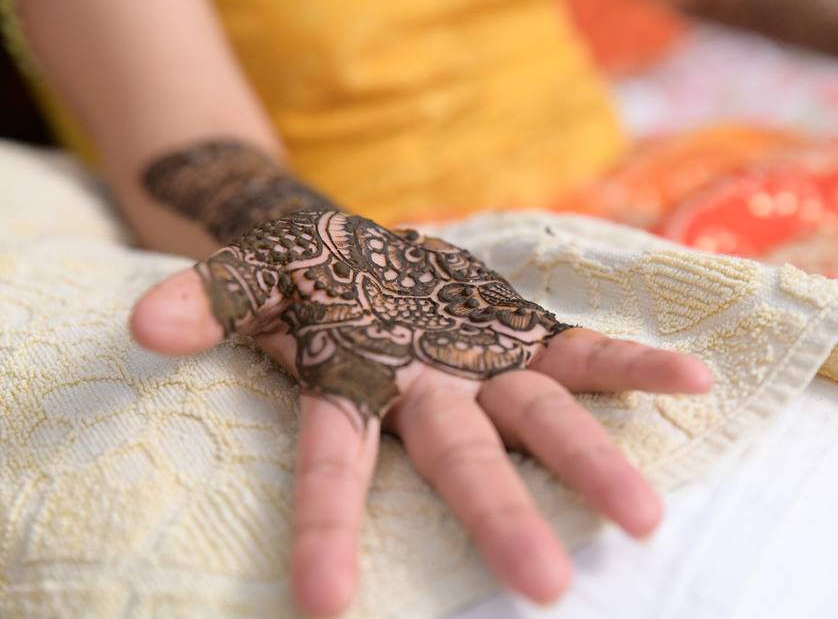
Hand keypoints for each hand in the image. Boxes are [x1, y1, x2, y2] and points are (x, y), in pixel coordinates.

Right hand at [130, 210, 712, 616]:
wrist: (362, 255)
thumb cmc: (304, 281)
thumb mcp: (247, 281)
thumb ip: (203, 301)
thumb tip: (143, 326)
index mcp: (352, 386)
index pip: (334, 468)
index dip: (327, 531)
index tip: (324, 609)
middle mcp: (428, 391)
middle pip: (461, 460)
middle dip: (497, 518)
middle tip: (546, 588)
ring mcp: (485, 366)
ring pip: (539, 420)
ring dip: (589, 462)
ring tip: (647, 518)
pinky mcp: (526, 336)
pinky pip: (583, 352)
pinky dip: (633, 365)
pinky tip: (694, 381)